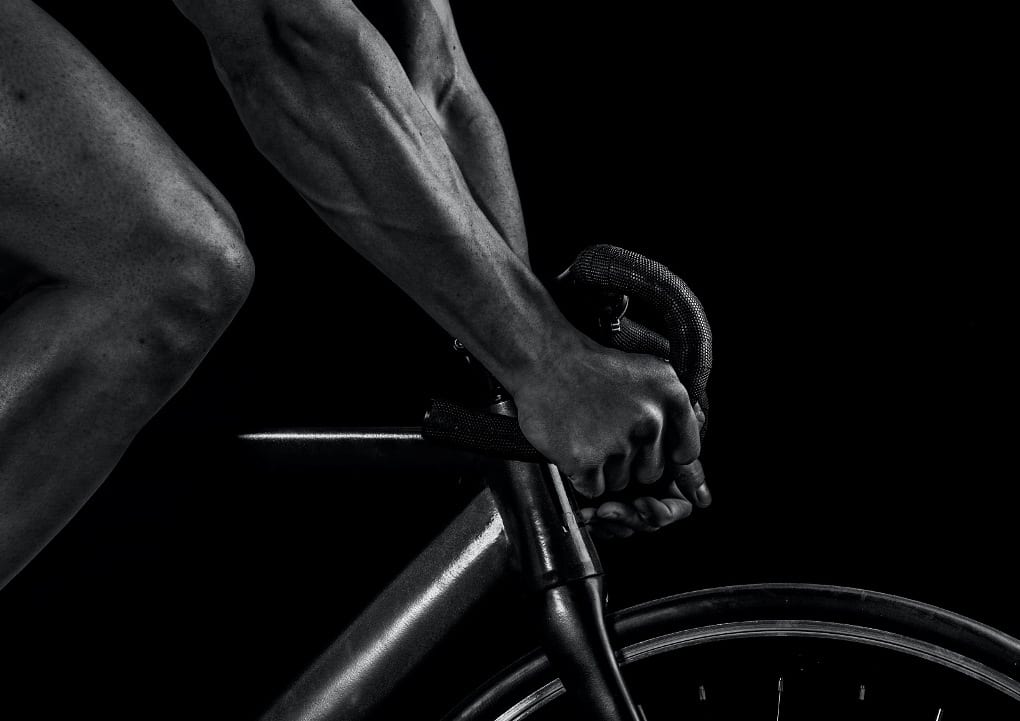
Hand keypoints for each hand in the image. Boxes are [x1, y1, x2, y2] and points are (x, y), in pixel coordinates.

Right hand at [511, 338, 709, 532]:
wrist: (545, 360)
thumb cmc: (595, 368)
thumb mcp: (649, 371)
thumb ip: (677, 408)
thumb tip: (697, 445)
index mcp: (672, 396)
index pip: (686, 452)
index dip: (664, 453)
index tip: (645, 444)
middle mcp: (650, 420)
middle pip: (651, 472)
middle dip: (630, 462)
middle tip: (605, 432)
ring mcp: (617, 442)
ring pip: (621, 482)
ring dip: (603, 469)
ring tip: (587, 434)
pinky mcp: (585, 461)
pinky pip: (594, 489)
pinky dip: (582, 476)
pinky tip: (574, 446)